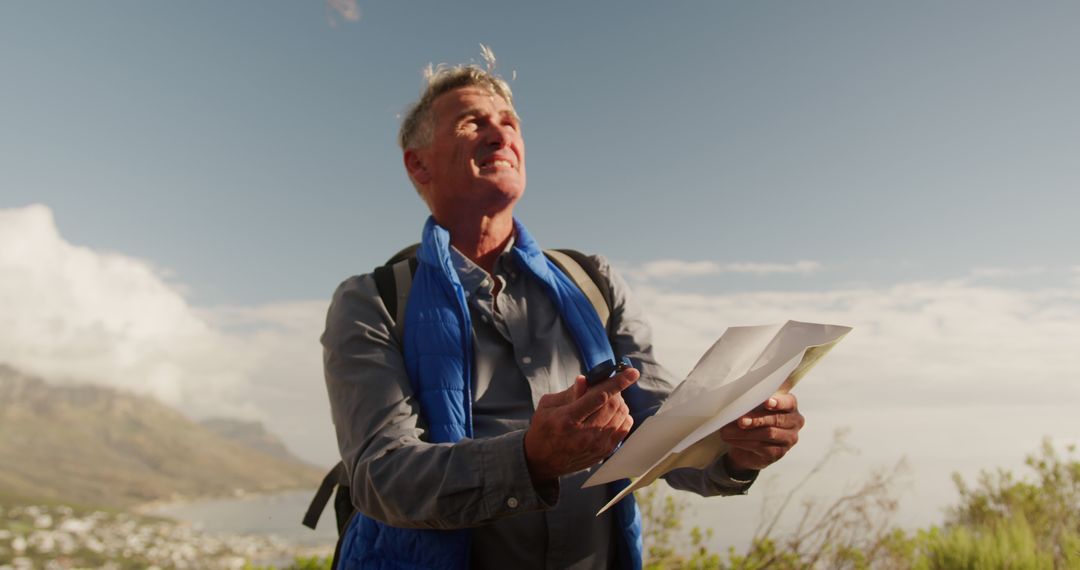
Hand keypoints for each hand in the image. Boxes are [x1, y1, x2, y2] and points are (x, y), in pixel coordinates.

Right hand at [524, 367, 638, 482]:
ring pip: (622, 415)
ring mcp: (597, 445)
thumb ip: (569, 392)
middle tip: (605, 387)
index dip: (618, 382)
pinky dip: (622, 416)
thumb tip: (585, 379)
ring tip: (605, 401)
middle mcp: (585, 434)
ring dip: (618, 402)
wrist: (542, 461)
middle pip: (613, 404)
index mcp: (568, 419)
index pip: (599, 397)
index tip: (632, 372)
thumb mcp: (547, 406)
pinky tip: (611, 414)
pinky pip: (624, 428)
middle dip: (615, 390)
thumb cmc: (543, 429)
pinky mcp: (604, 451)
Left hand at [719, 392, 803, 472]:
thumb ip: (753, 403)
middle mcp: (793, 422)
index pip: (789, 402)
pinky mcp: (778, 453)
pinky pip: (761, 446)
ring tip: (728, 431)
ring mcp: (788, 439)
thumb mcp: (755, 408)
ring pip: (768, 434)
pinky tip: (732, 440)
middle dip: (757, 419)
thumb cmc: (754, 420)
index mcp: (790, 406)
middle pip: (776, 419)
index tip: (767, 402)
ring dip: (746, 432)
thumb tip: (738, 402)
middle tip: (741, 420)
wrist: (750, 446)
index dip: (779, 402)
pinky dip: (743, 442)